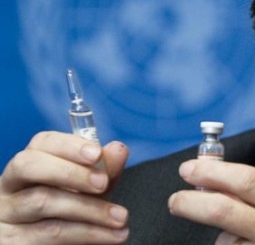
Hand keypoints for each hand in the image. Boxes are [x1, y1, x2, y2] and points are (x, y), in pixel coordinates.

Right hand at [0, 131, 129, 243]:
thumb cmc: (74, 213)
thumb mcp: (91, 190)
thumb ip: (105, 170)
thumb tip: (118, 149)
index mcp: (31, 165)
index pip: (42, 143)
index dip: (69, 146)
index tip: (97, 154)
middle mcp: (10, 185)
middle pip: (30, 166)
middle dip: (71, 172)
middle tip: (104, 183)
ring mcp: (6, 214)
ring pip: (43, 202)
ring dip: (90, 209)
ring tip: (120, 217)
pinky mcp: (10, 241)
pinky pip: (49, 234)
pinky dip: (87, 234)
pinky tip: (112, 235)